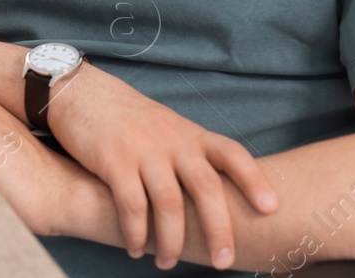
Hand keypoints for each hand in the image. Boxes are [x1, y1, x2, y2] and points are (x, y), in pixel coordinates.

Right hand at [46, 64, 279, 269]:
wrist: (83, 94)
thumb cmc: (130, 120)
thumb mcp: (169, 129)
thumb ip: (191, 156)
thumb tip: (217, 199)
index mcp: (191, 135)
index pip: (232, 154)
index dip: (254, 180)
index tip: (272, 207)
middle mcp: (173, 141)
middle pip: (205, 187)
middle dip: (219, 229)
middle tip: (224, 262)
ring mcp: (143, 150)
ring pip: (168, 203)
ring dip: (171, 241)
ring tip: (167, 263)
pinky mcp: (113, 160)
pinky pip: (131, 205)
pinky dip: (136, 233)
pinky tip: (136, 248)